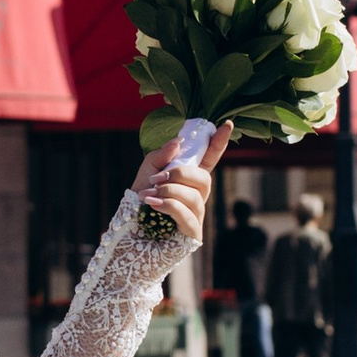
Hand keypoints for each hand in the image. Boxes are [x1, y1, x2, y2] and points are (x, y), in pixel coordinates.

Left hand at [131, 121, 229, 248]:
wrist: (129, 230)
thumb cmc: (142, 200)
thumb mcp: (146, 173)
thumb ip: (160, 157)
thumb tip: (178, 142)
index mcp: (189, 179)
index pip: (209, 158)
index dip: (218, 143)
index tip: (226, 125)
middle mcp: (197, 195)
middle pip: (204, 178)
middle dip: (181, 174)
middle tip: (157, 178)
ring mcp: (197, 214)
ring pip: (195, 197)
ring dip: (169, 191)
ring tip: (148, 193)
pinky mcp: (192, 231)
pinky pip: (186, 215)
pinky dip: (168, 206)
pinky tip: (152, 203)